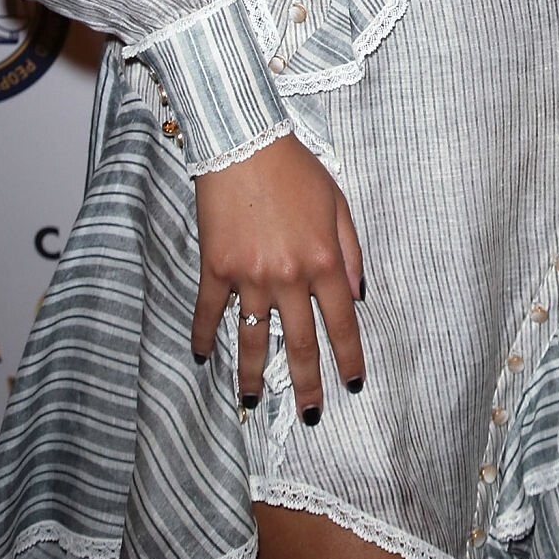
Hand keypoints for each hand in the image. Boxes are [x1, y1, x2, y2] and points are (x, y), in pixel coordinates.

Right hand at [192, 133, 365, 421]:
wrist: (244, 143)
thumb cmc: (295, 169)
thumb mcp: (338, 203)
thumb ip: (351, 250)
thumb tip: (357, 294)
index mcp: (324, 261)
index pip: (342, 322)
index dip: (348, 356)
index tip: (352, 383)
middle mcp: (288, 276)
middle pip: (299, 343)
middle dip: (307, 383)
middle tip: (311, 414)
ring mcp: (249, 276)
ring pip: (252, 339)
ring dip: (252, 375)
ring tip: (253, 401)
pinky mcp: (216, 268)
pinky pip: (209, 312)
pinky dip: (203, 336)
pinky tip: (201, 356)